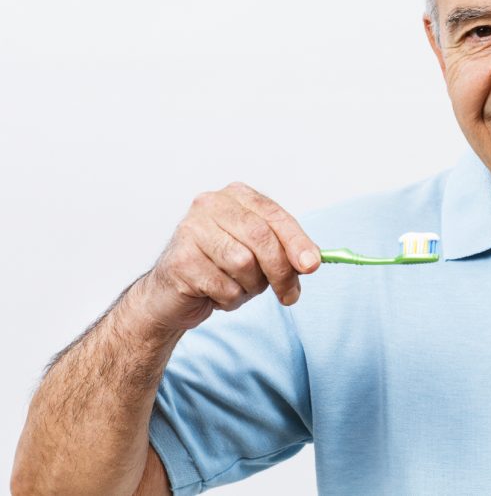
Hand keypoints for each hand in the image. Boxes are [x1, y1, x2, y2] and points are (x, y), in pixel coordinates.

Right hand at [131, 182, 320, 330]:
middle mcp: (210, 205)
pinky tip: (216, 295)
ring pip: (243, 263)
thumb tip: (312, 261)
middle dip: (281, 271)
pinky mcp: (179, 260)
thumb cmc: (220, 269)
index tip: (313, 265)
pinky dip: (230, 299)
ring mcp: (191, 230)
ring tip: (239, 288)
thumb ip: (284, 252)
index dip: (297, 241)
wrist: (171, 295)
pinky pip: (223, 287)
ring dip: (250, 287)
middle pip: (261, 238)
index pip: (274, 214)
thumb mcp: (258, 255)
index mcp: (235, 196)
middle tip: (289, 295)